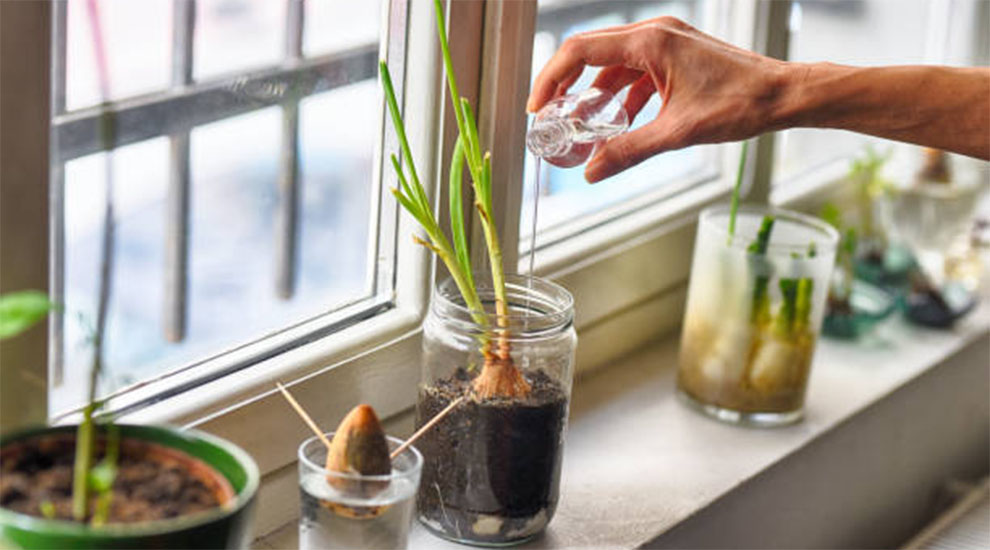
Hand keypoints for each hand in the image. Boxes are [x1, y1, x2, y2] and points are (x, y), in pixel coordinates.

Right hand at [527, 17, 787, 182]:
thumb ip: (629, 151)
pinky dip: (620, 96)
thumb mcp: (677, 132)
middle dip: (566, 87)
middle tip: (549, 118)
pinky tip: (616, 123)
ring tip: (578, 127)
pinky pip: (635, 73)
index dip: (551, 78)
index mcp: (650, 42)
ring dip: (593, 94)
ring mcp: (666, 43)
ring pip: (612, 65)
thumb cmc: (740, 103)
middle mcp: (655, 34)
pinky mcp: (676, 57)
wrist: (783, 95)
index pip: (580, 50)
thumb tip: (593, 171)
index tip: (538, 107)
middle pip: (590, 53)